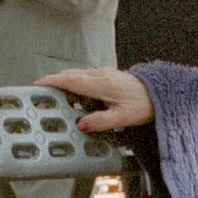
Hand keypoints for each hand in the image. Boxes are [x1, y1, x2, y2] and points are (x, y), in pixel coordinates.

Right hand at [35, 68, 154, 131]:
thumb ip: (100, 121)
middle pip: (70, 75)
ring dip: (65, 83)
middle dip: (54, 83)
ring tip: (56, 98)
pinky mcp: (108, 76)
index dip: (51, 82)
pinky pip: (85, 77)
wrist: (161, 93)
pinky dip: (75, 84)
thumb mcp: (122, 118)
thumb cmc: (144, 104)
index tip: (37, 85)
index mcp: (101, 84)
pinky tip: (77, 97)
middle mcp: (101, 75)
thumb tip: (82, 124)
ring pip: (77, 75)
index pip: (70, 80)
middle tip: (41, 93)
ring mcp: (104, 74)